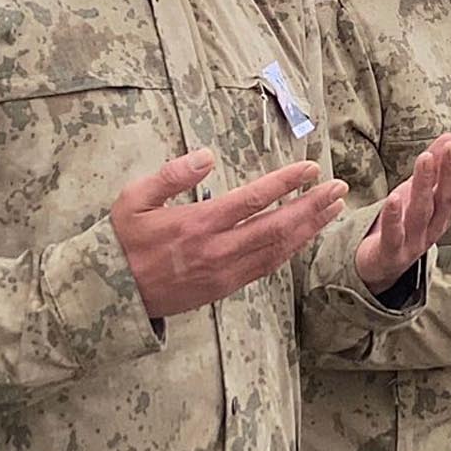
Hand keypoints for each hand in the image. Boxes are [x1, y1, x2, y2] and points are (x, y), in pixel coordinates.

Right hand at [113, 151, 347, 319]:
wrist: (112, 293)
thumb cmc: (122, 240)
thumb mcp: (133, 198)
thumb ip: (171, 175)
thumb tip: (206, 156)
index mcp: (198, 224)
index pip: (254, 199)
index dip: (287, 183)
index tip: (310, 169)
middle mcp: (217, 250)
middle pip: (277, 226)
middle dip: (312, 206)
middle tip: (338, 188)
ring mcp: (224, 272)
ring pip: (278, 250)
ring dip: (309, 228)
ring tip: (333, 209)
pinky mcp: (225, 288)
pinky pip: (266, 268)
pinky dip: (290, 250)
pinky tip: (305, 236)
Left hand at [355, 134, 450, 292]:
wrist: (379, 266)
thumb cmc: (403, 224)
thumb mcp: (418, 191)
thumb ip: (434, 166)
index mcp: (443, 214)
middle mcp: (433, 228)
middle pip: (444, 199)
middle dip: (450, 172)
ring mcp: (413, 243)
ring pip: (421, 213)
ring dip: (424, 186)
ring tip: (425, 159)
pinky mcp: (391, 254)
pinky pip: (394, 235)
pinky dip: (394, 217)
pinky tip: (394, 197)